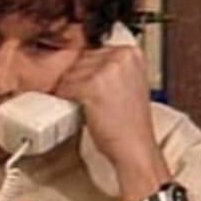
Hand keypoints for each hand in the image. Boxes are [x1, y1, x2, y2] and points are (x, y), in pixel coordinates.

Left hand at [54, 43, 169, 191]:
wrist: (135, 148)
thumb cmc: (129, 123)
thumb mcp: (128, 84)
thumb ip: (110, 68)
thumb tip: (83, 62)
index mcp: (131, 53)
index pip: (93, 52)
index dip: (87, 71)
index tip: (92, 87)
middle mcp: (121, 56)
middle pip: (80, 60)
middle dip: (78, 80)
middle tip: (89, 100)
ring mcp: (107, 70)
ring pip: (70, 74)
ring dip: (71, 91)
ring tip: (87, 106)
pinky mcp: (92, 86)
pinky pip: (65, 88)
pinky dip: (65, 100)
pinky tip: (79, 110)